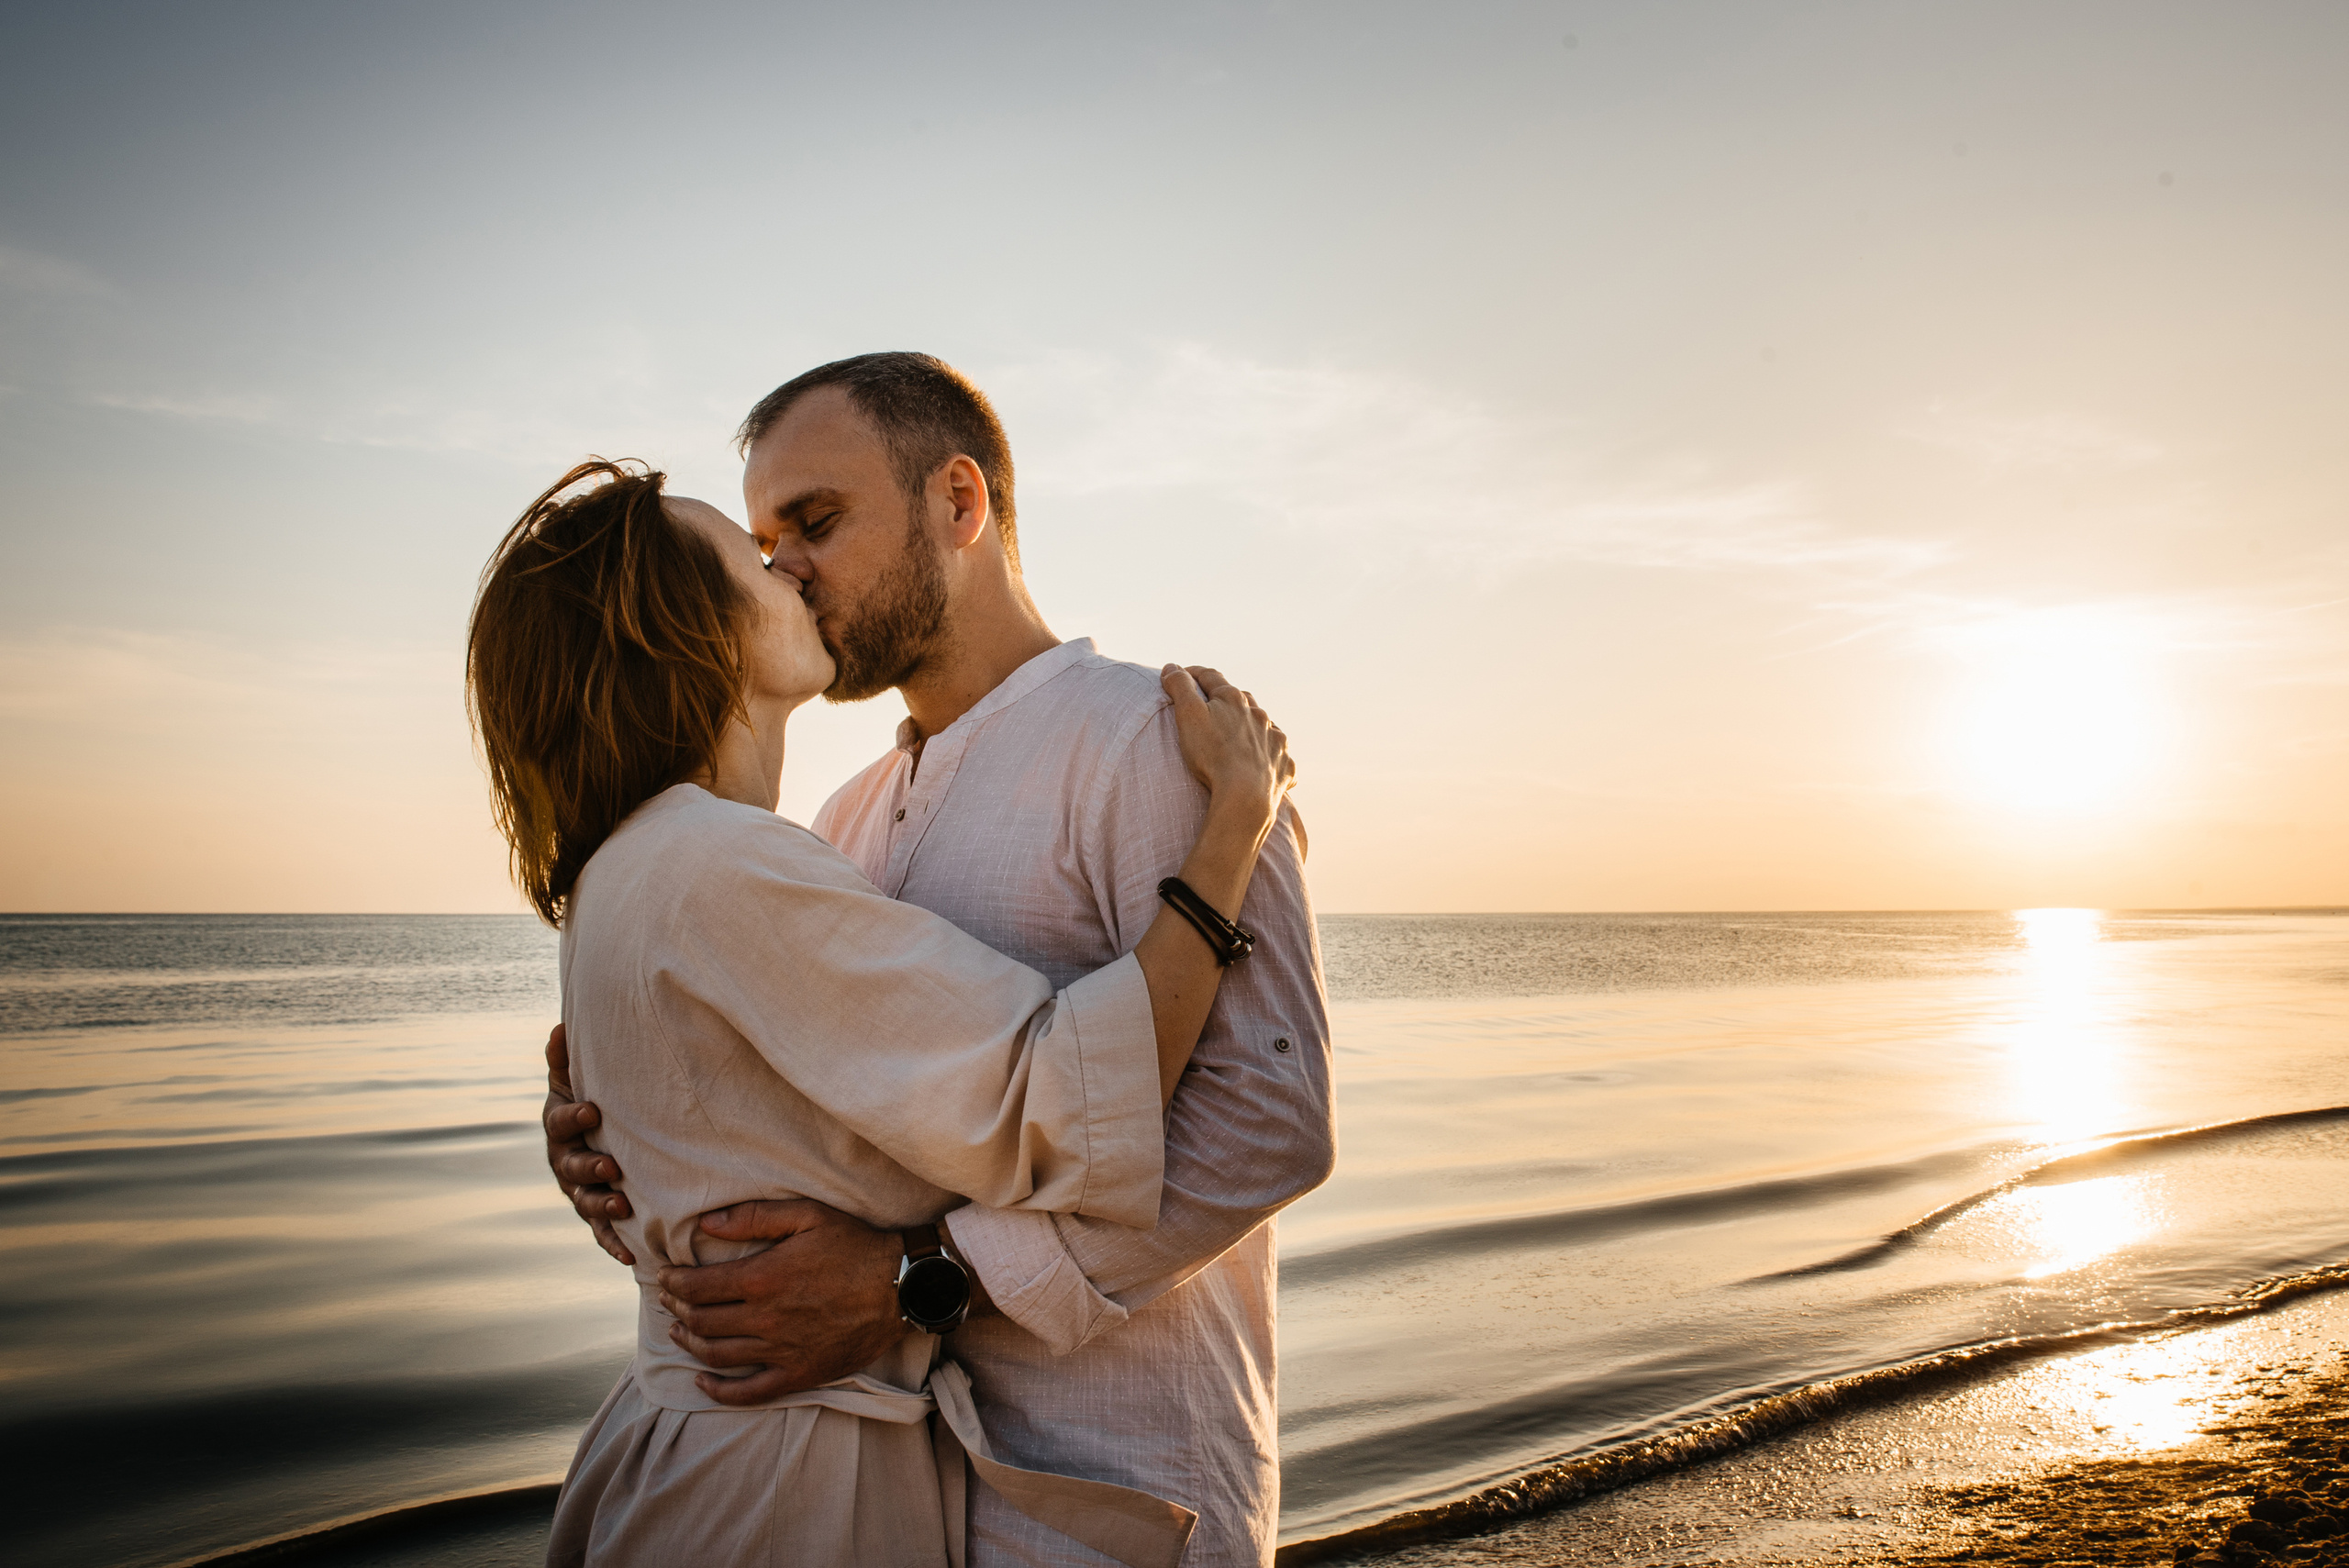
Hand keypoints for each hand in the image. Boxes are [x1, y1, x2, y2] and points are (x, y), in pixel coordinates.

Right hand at [543, 1023, 633, 1265]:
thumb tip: (559, 1027)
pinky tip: (630, 1256)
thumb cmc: (593, 1102)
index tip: (592, 1111)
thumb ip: (567, 1059)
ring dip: (602, 1205)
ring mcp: (579, 1191)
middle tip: (611, 1166)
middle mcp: (565, 1162)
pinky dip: (613, 1244)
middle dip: (589, 1167)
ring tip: (622, 1205)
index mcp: (560, 1127)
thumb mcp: (577, 1080)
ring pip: (586, 1202)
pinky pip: (602, 1233)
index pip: (559, 1122)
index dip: (572, 1117)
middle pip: (571, 1167)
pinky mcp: (597, 1216)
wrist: (603, 1136)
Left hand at [657, 1199, 909, 1403]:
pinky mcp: (799, 1374)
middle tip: (668, 1301)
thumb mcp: (808, 1215)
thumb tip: (707, 1223)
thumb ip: (755, 1217)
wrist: (901, 1287)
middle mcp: (765, 1319)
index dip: (674, 1282)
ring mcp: (781, 1351)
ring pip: (717, 1355)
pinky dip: (718, 1391)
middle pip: (701, 1321)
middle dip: (677, 1310)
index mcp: (763, 1278)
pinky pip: (749, 1393)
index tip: (666, 1276)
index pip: (697, 1287)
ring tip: (678, 1332)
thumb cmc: (855, 1246)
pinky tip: (702, 1381)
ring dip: (689, 1343)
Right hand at [1161, 664, 1294, 820]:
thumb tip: (1171, 667)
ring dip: (1252, 726)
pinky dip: (1270, 756)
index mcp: (1234, 700)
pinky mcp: (1284, 766)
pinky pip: (1278, 757)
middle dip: (1227, 699)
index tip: (1182, 675)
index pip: (1211, 678)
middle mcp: (1259, 715)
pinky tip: (1264, 764)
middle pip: (1241, 700)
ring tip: (1240, 736)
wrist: (1245, 796)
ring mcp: (1275, 740)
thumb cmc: (1212, 755)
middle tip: (1213, 706)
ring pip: (1264, 726)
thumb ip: (1180, 687)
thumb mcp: (1188, 716)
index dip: (1193, 674)